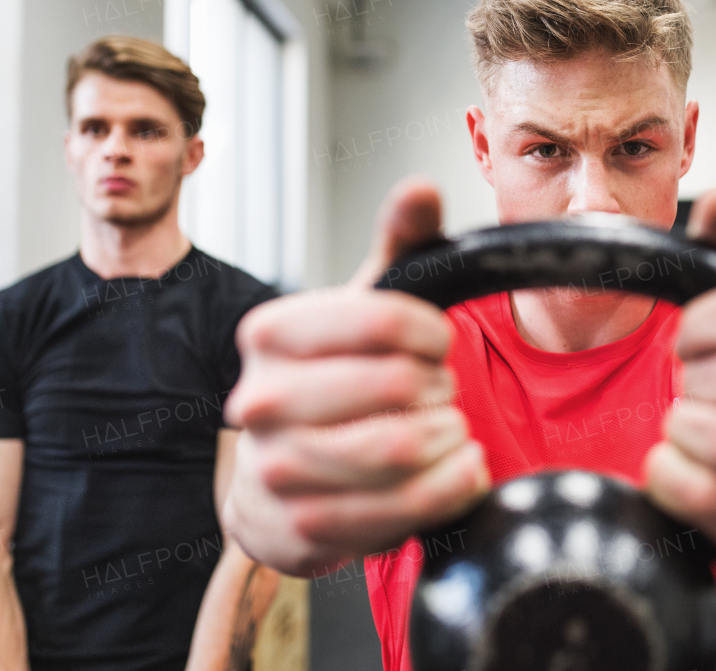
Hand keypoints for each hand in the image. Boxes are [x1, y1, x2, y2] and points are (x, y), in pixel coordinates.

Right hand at [221, 177, 490, 575]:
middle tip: (438, 390)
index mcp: (270, 332)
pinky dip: (449, 486)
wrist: (280, 472)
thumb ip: (400, 243)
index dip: (432, 332)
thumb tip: (420, 188)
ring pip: (403, 450)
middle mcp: (259, 400)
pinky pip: (403, 510)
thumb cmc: (332, 377)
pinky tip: (455, 468)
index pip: (381, 318)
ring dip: (449, 438)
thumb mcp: (363, 305)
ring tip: (448, 428)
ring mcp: (276, 468)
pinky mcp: (302, 527)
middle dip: (440, 387)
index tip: (439, 342)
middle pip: (397, 385)